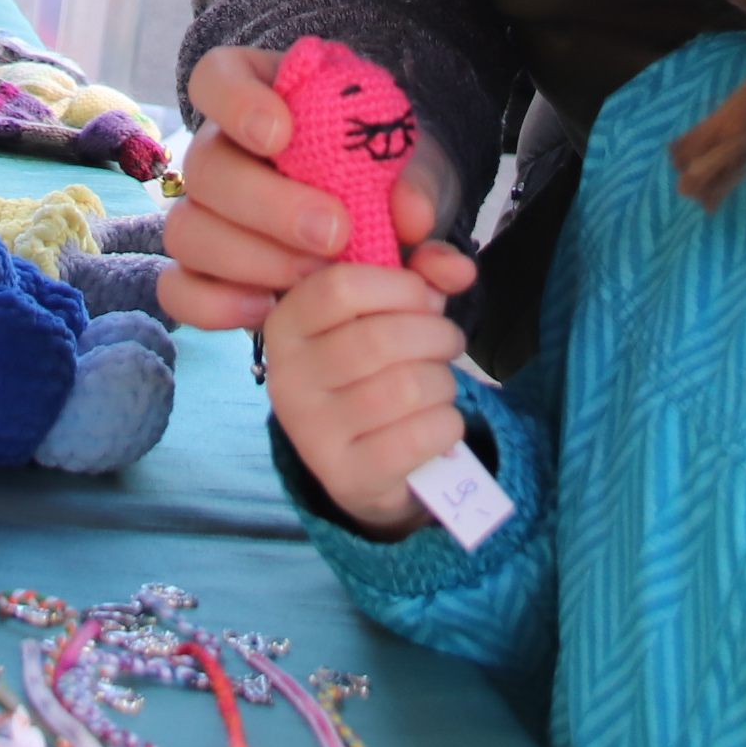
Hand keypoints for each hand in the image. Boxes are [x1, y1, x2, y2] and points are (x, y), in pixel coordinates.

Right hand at [162, 46, 453, 334]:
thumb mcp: (419, 165)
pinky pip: (179, 288)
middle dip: (266, 205)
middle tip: (332, 234)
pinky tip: (266, 309)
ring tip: (311, 279)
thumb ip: (419, 182)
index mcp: (264, 96)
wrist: (391, 225)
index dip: (236, 102)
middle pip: (204, 167)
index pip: (218, 77)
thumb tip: (412, 216)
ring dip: (249, 259)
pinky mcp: (204, 272)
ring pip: (187, 230)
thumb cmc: (392, 174)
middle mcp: (221, 149)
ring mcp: (205, 212)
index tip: (281, 133)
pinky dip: (214, 304)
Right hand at [263, 241, 482, 536]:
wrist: (362, 459)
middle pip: (381, 339)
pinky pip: (420, 436)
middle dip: (436, 335)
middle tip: (447, 342)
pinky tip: (437, 422)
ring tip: (439, 382)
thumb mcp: (387, 307)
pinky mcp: (347, 477)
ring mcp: (313, 433)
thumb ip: (422, 272)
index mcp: (286, 324)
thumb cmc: (374, 365)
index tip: (423, 297)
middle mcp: (288, 378)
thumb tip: (458, 269)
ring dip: (443, 381)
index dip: (400, 285)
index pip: (341, 286)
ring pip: (407, 388)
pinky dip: (447, 424)